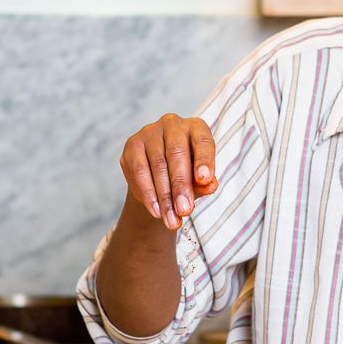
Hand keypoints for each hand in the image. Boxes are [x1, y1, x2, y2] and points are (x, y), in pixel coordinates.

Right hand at [120, 114, 218, 230]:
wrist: (159, 176)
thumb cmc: (187, 174)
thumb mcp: (199, 180)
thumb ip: (205, 182)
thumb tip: (210, 185)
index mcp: (196, 127)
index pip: (203, 142)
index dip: (204, 161)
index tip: (205, 181)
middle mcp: (173, 124)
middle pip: (177, 153)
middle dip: (181, 185)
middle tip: (184, 210)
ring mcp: (150, 132)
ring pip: (157, 164)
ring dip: (164, 196)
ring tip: (172, 220)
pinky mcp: (133, 144)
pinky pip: (139, 170)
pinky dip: (148, 193)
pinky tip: (156, 211)